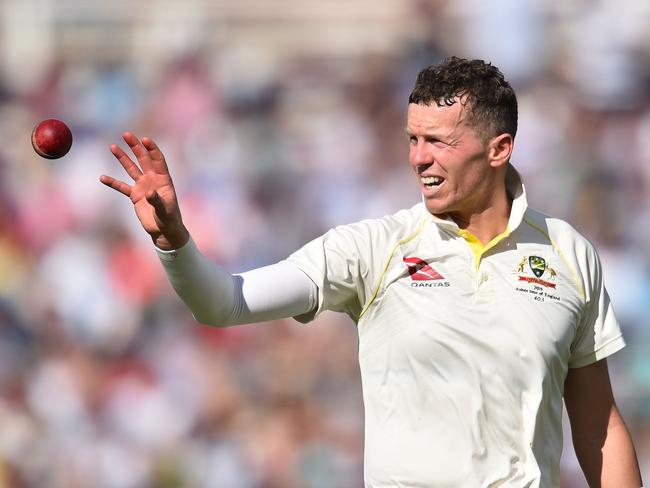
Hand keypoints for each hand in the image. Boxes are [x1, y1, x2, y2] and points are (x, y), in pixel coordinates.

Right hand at [100, 132, 189, 249]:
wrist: (163, 230)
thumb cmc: (169, 219)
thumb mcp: (165, 210)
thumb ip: (157, 201)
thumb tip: (148, 193)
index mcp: (163, 180)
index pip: (158, 160)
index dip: (152, 149)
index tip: (144, 139)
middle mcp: (153, 180)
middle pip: (143, 159)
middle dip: (135, 147)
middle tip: (126, 134)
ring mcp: (143, 186)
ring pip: (131, 169)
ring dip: (123, 158)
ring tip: (113, 147)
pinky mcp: (135, 196)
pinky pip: (121, 187)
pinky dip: (112, 182)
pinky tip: (102, 177)